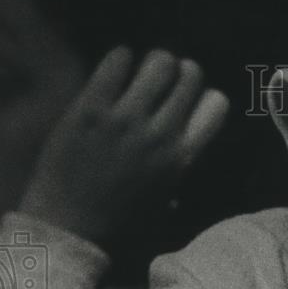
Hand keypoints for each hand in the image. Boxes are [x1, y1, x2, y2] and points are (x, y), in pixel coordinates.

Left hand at [20, 46, 228, 250]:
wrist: (71, 229)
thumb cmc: (120, 225)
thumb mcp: (164, 203)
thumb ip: (179, 174)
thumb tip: (186, 155)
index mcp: (182, 159)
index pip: (216, 105)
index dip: (206, 97)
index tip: (192, 99)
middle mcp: (160, 135)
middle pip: (190, 76)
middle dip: (182, 72)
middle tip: (167, 78)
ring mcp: (125, 120)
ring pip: (158, 63)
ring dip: (154, 63)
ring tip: (142, 72)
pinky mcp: (90, 109)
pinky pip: (116, 63)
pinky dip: (120, 59)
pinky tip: (117, 69)